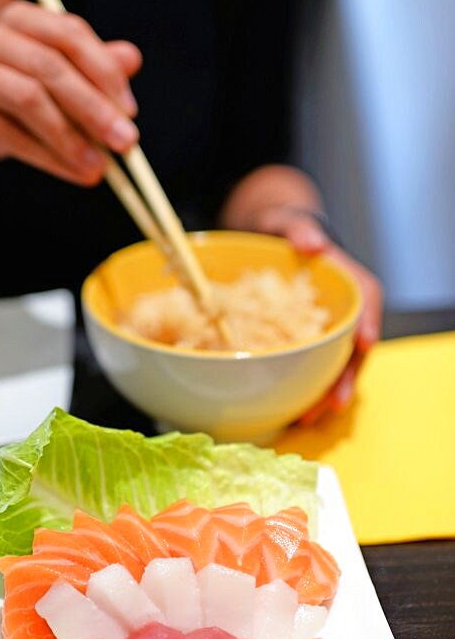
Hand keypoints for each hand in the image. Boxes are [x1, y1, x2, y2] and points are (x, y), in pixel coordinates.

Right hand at [0, 0, 142, 194]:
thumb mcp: (35, 91)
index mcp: (2, 12)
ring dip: (72, 138)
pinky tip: (69, 172)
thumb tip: (133, 58)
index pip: (65, 32)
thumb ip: (80, 72)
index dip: (104, 72)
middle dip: (94, 107)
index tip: (130, 110)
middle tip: (126, 142)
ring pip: (29, 97)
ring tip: (99, 168)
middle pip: (49, 63)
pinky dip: (45, 155)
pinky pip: (6, 131)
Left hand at [235, 204, 383, 423]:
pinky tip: (296, 411)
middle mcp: (345, 308)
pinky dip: (309, 389)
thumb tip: (313, 242)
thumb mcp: (284, 221)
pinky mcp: (312, 343)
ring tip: (311, 417)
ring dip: (327, 391)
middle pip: (356, 344)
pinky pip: (317, 368)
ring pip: (338, 363)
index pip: (367, 299)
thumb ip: (297, 227)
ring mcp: (330, 329)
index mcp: (347, 277)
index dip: (369, 321)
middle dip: (348, 375)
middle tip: (333, 401)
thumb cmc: (282, 231)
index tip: (366, 343)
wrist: (268, 244)